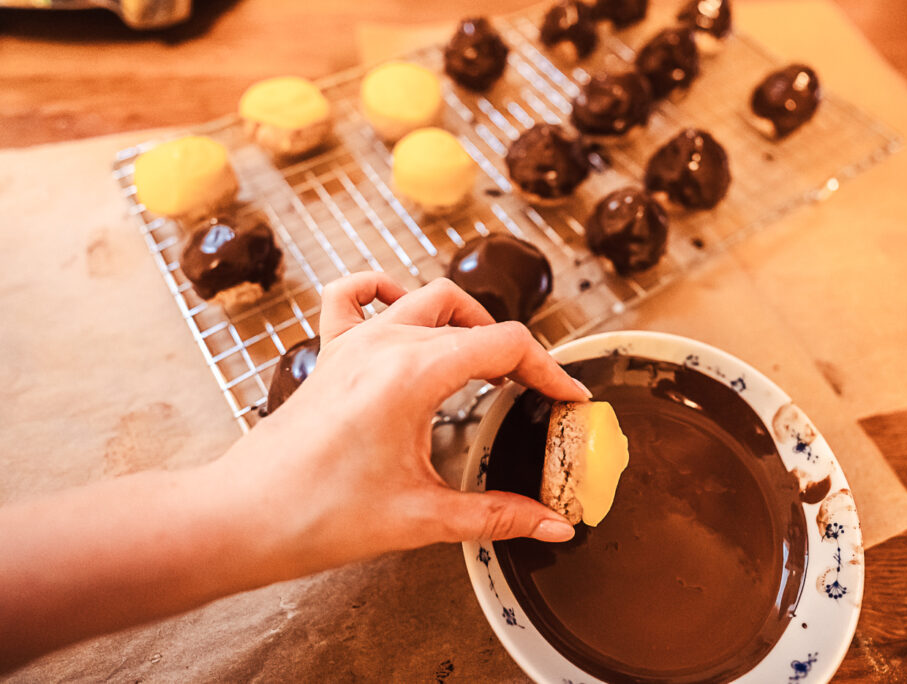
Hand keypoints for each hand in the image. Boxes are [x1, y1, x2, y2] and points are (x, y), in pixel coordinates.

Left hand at [213, 273, 588, 579]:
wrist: (241, 519)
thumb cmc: (317, 516)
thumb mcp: (422, 517)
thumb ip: (497, 516)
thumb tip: (552, 527)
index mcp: (414, 375)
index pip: (505, 346)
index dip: (549, 370)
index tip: (567, 398)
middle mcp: (384, 344)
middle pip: (474, 319)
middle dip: (513, 352)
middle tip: (529, 393)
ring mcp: (352, 343)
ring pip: (425, 297)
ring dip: (465, 318)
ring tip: (482, 359)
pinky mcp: (329, 355)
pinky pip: (355, 295)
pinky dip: (387, 292)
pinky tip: (404, 314)